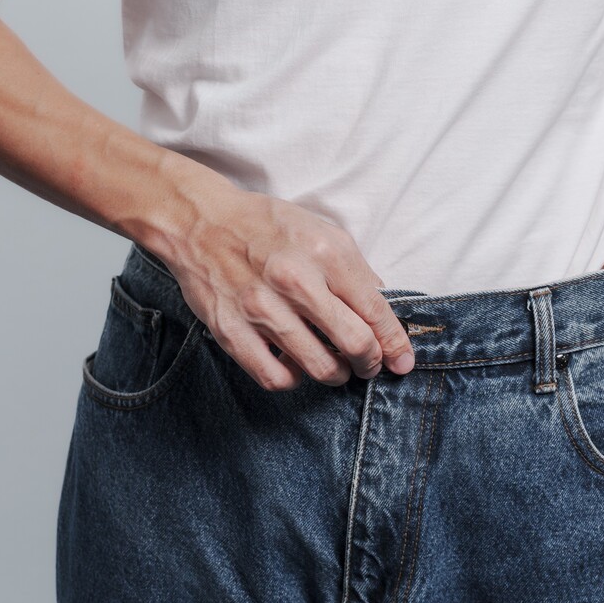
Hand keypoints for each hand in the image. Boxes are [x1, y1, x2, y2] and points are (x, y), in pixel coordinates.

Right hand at [164, 186, 414, 390]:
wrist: (201, 222)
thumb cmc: (266, 225)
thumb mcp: (322, 230)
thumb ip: (354, 269)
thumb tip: (382, 307)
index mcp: (324, 252)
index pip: (374, 310)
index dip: (395, 343)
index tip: (402, 359)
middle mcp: (294, 281)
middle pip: (354, 343)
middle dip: (371, 362)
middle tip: (370, 365)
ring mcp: (261, 309)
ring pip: (319, 366)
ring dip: (337, 375)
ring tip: (337, 368)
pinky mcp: (232, 331)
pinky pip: (275, 376)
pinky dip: (294, 380)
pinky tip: (298, 368)